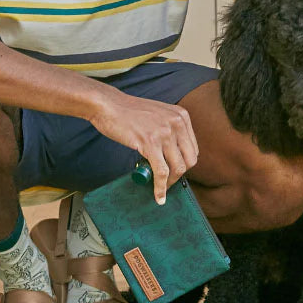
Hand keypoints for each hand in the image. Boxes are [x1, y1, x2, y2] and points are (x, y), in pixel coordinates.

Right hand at [90, 89, 198, 204]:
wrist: (109, 106)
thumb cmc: (129, 112)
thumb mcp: (159, 115)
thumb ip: (169, 129)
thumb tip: (173, 154)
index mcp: (181, 116)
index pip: (193, 149)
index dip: (184, 164)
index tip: (174, 171)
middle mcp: (177, 123)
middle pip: (189, 160)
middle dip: (180, 175)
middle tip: (168, 182)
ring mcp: (164, 133)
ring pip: (177, 168)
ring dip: (170, 183)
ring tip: (161, 189)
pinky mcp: (150, 143)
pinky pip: (161, 172)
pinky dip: (160, 188)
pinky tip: (158, 196)